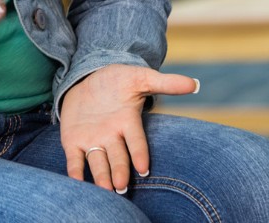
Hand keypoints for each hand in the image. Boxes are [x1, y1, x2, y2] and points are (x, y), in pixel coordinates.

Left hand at [59, 63, 198, 192]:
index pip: (136, 141)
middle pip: (118, 157)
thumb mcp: (140, 77)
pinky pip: (75, 159)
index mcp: (128, 122)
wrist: (87, 80)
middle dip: (120, 171)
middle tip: (122, 187)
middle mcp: (112, 137)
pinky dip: (75, 170)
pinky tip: (74, 181)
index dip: (139, 153)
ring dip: (101, 176)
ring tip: (104, 190)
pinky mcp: (73, 142)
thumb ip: (165, 83)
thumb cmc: (117, 81)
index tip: (143, 169)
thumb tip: (194, 83)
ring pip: (98, 162)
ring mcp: (93, 141)